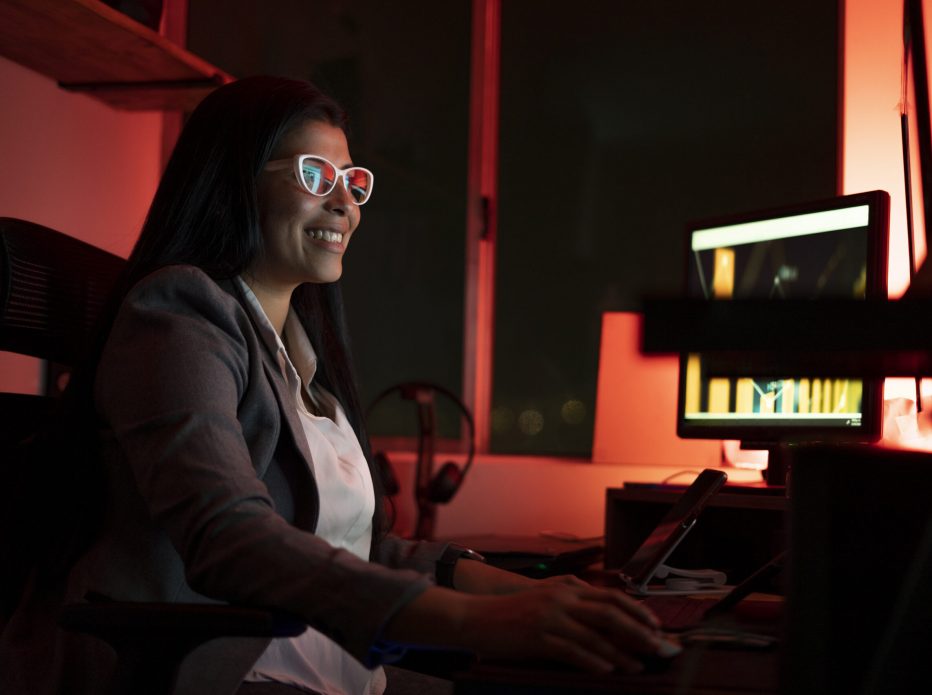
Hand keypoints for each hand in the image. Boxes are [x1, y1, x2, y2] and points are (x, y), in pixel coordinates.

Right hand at [456, 583, 672, 673]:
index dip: (638, 610)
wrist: (477, 616)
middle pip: (611, 613)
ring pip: (595, 634)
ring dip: (621, 653)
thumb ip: (575, 605)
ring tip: (638, 666)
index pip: (612, 596)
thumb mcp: (548, 601)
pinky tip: (607, 670)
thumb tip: (608, 620)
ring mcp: (550, 616)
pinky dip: (592, 661)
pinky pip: (572, 650)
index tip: (657, 626)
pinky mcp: (538, 636)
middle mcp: (562, 598)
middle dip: (639, 631)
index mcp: (568, 588)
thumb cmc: (515, 613)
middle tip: (659, 647)